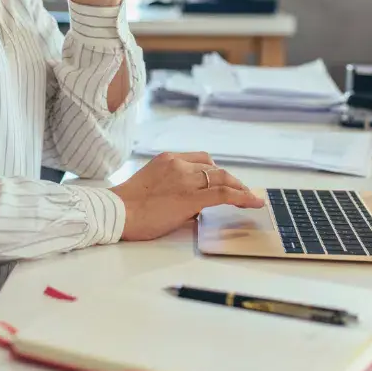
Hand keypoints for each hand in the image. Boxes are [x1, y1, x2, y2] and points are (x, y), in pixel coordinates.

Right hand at [110, 152, 264, 240]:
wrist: (117, 211)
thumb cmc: (128, 205)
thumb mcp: (152, 186)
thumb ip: (173, 189)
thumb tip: (193, 209)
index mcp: (167, 159)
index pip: (201, 159)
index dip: (216, 171)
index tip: (224, 181)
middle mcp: (178, 164)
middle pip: (214, 168)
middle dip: (231, 181)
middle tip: (242, 192)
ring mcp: (185, 179)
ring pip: (222, 179)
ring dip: (239, 189)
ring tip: (251, 199)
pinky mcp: (190, 198)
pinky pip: (224, 194)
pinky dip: (242, 197)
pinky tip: (253, 203)